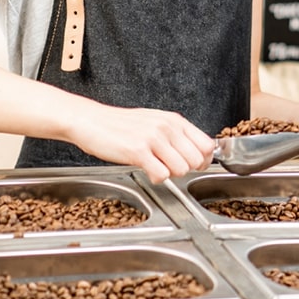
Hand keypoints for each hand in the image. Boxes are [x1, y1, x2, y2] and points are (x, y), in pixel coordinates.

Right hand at [69, 104, 216, 183]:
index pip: (207, 144)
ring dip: (170, 174)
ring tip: (156, 167)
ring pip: (182, 169)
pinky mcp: (137, 151)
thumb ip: (176, 134)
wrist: (91, 120)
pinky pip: (161, 175)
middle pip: (197, 160)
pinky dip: (156, 178)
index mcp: (174, 120)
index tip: (196, 165)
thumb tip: (197, 152)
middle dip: (187, 169)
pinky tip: (147, 170)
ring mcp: (153, 138)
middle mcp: (167, 127)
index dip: (204, 160)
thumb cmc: (122, 124)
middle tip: (170, 167)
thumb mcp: (155, 122)